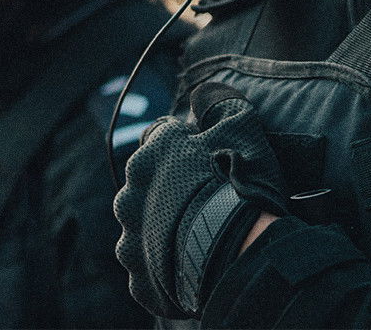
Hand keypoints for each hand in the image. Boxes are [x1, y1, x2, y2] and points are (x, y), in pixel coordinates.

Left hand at [114, 83, 287, 318]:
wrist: (235, 254)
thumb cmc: (238, 188)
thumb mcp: (241, 130)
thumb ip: (220, 105)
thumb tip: (206, 90)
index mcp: (151, 154)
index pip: (158, 138)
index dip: (183, 146)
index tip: (204, 158)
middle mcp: (129, 195)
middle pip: (148, 187)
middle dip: (170, 191)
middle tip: (206, 203)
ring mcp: (130, 242)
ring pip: (145, 231)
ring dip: (166, 232)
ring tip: (201, 241)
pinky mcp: (138, 280)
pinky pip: (150, 272)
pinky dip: (167, 270)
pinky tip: (196, 268)